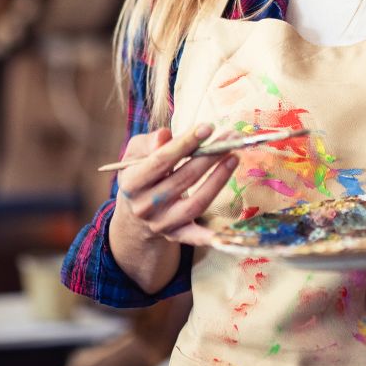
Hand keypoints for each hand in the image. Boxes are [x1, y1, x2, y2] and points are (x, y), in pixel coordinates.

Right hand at [111, 123, 238, 248]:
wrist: (134, 213)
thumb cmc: (139, 173)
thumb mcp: (134, 155)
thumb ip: (147, 142)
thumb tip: (165, 135)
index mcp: (132, 183)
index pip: (161, 160)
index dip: (186, 143)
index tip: (208, 127)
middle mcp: (146, 206)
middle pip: (183, 179)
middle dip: (209, 156)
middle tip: (230, 139)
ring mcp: (162, 223)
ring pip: (195, 203)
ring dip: (218, 180)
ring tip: (234, 158)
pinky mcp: (176, 235)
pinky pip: (195, 237)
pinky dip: (210, 236)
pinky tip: (228, 232)